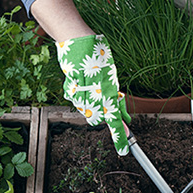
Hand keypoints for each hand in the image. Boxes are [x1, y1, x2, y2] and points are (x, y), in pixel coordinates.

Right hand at [56, 34, 130, 154]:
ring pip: (86, 112)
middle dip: (102, 115)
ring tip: (93, 86)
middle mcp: (94, 95)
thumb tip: (124, 117)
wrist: (78, 41)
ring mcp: (80, 94)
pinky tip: (81, 84)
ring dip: (91, 105)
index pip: (115, 120)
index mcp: (108, 90)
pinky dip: (79, 97)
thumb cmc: (98, 55)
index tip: (124, 151)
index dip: (120, 137)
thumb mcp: (111, 75)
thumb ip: (116, 96)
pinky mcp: (68, 90)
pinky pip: (75, 102)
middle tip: (106, 100)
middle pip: (97, 120)